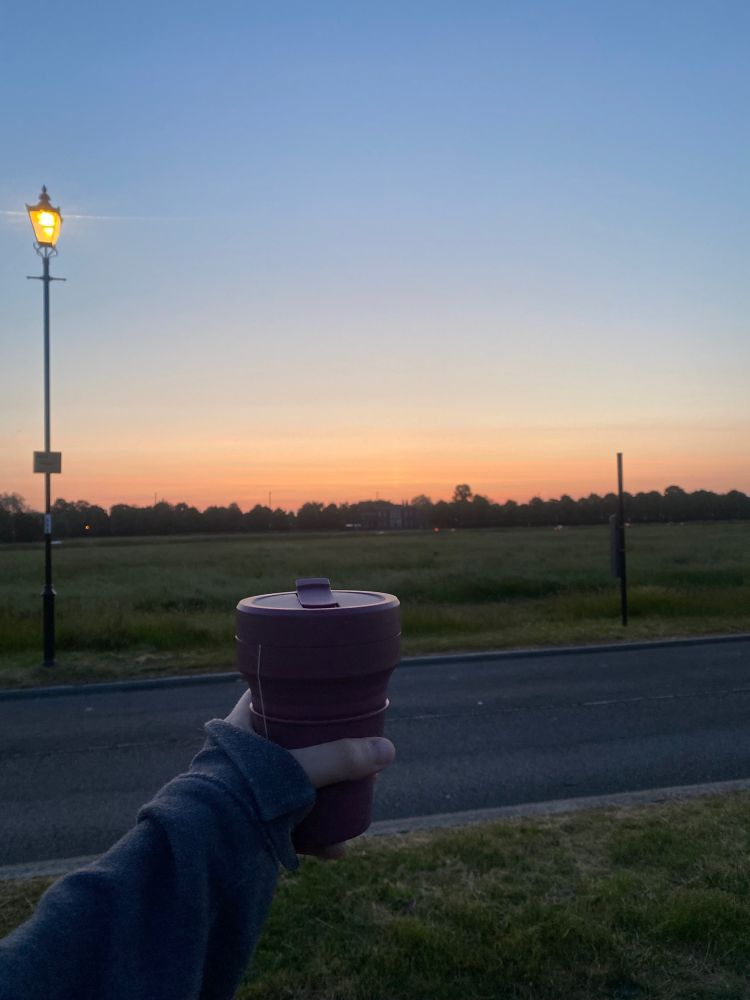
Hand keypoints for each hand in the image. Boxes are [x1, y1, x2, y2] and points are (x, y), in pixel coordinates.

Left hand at [225, 690, 395, 859]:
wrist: (205, 847)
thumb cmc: (244, 793)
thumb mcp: (296, 769)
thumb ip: (340, 758)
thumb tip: (387, 751)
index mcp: (241, 725)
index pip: (272, 697)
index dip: (301, 697)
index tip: (331, 698)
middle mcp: (242, 755)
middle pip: (289, 743)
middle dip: (324, 755)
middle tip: (352, 754)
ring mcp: (246, 790)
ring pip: (291, 784)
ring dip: (322, 796)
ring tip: (349, 804)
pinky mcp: (250, 822)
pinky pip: (286, 822)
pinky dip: (311, 833)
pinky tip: (334, 848)